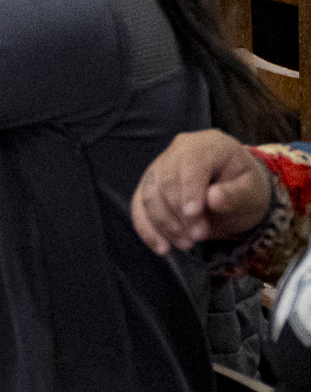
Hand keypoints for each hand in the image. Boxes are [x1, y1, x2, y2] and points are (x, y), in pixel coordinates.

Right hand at [131, 129, 275, 252]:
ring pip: (149, 195)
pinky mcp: (149, 186)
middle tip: (198, 236)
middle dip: (178, 213)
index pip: (191, 164)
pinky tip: (161, 247)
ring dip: (164, 224)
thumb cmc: (245, 189)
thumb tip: (213, 198)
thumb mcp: (252, 192)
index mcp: (208, 144)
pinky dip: (147, 229)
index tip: (193, 216)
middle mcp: (179, 150)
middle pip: (165, 181)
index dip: (189, 189)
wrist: (235, 193)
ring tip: (187, 244)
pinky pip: (139, 207)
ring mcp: (160, 167)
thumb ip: (236, 194)